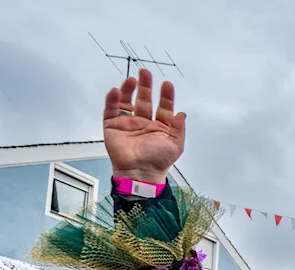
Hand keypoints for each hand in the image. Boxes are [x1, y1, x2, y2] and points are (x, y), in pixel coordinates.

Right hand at [104, 69, 185, 183]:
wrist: (140, 172)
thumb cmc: (158, 161)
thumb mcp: (175, 144)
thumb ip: (178, 128)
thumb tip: (182, 113)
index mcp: (159, 127)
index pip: (163, 107)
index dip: (166, 96)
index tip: (167, 85)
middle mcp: (143, 123)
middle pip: (144, 99)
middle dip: (146, 86)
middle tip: (146, 72)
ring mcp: (128, 123)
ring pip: (127, 101)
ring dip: (129, 89)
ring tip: (132, 80)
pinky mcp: (113, 126)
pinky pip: (111, 109)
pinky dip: (112, 99)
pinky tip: (116, 90)